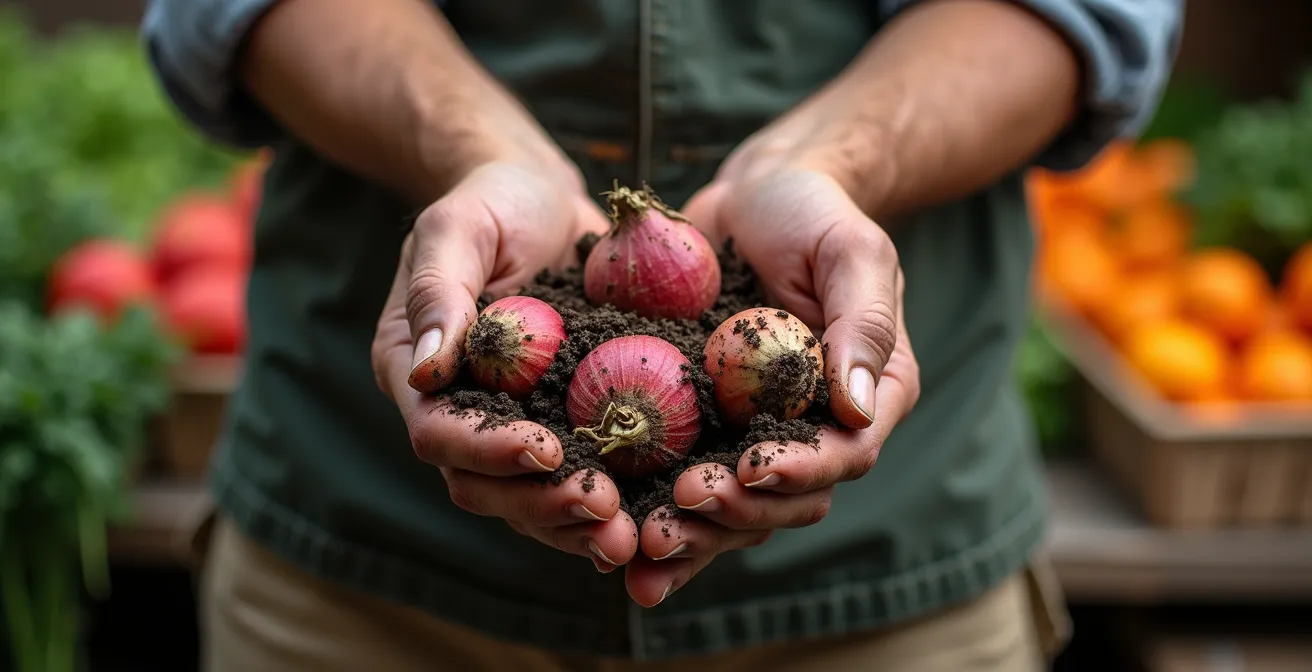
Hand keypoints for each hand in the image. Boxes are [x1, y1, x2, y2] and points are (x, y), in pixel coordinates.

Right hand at [371, 161, 639, 572]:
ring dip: (578, 523)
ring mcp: (515, 422)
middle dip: (541, 505)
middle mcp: (461, 410)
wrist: (547, 198)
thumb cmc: (493, 198)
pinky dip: (614, 499)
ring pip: (532, 498)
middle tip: (603, 513)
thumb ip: (438, 288)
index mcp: (417, 372)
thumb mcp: (458, 224)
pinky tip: (655, 515)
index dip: (489, 451)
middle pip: (484, 485)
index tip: (547, 450)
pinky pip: (582, 474)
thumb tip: (430, 368)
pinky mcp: (566, 421)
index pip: (438, 431)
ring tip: (630, 539)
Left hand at [623, 165, 920, 606]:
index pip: (845, 454)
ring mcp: (753, 433)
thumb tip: (855, 406)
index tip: (753, 472)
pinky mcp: (701, 427)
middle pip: (786, 500)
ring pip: (732, 509)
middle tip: (681, 505)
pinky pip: (681, 481)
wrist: (750, 195)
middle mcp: (813, 427)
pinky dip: (653, 517)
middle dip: (736, 514)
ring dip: (693, 533)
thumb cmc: (812, 211)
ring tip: (644, 544)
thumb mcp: (851, 251)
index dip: (800, 473)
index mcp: (865, 395)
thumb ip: (862, 323)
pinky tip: (618, 550)